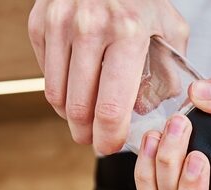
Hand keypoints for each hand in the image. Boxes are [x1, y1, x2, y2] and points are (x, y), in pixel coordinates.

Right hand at [28, 0, 189, 154]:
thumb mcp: (169, 27)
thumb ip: (168, 71)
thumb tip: (149, 109)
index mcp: (128, 33)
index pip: (112, 105)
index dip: (109, 137)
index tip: (110, 146)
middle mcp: (90, 27)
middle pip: (79, 107)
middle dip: (87, 134)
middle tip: (95, 141)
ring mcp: (60, 23)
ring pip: (57, 95)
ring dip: (70, 116)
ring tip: (84, 120)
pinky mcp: (40, 22)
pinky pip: (45, 74)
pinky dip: (59, 89)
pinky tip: (75, 88)